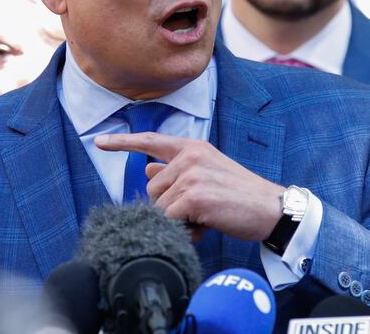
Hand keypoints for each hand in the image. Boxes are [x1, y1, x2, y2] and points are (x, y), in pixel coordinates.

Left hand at [95, 132, 283, 241]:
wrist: (270, 208)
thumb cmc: (238, 195)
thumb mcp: (207, 175)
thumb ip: (176, 171)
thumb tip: (147, 171)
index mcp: (192, 147)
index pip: (150, 141)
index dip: (122, 143)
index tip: (99, 141)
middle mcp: (189, 156)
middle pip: (151, 190)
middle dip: (169, 206)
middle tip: (199, 210)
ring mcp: (191, 174)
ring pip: (159, 207)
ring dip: (177, 220)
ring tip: (205, 217)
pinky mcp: (193, 195)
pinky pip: (169, 219)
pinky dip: (183, 229)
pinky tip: (204, 226)